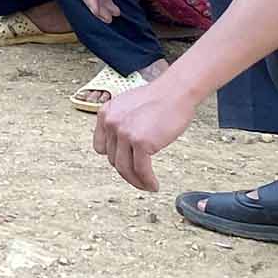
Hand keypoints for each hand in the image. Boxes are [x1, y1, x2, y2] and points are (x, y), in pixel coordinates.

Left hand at [93, 76, 196, 191]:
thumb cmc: (160, 98)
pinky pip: (141, 170)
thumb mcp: (129, 106)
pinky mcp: (140, 142)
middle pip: (113, 159)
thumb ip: (122, 123)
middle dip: (127, 171)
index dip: (114, 158)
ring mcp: (124, 133)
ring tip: (147, 186)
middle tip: (140, 178)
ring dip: (136, 181)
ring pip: (124, 168)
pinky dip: (147, 181)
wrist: (176, 91)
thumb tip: (123, 144)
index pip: (101, 147)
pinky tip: (154, 185)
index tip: (126, 164)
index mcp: (105, 114)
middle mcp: (111, 123)